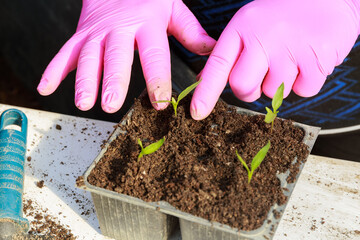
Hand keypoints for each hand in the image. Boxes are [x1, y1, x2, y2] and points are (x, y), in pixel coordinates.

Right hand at [37, 0, 214, 112]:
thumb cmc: (149, 0)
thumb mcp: (173, 9)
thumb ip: (191, 32)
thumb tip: (212, 51)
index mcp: (147, 23)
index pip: (153, 54)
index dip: (156, 79)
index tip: (160, 102)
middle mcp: (119, 29)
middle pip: (116, 57)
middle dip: (113, 81)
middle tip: (111, 105)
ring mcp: (96, 32)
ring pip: (88, 57)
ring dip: (84, 81)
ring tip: (84, 103)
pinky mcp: (80, 36)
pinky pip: (64, 53)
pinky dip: (54, 70)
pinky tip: (46, 88)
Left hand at [190, 0, 359, 119]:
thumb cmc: (285, 13)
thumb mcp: (251, 23)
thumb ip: (231, 52)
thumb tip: (204, 80)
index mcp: (243, 28)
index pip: (217, 65)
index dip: (206, 92)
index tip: (197, 112)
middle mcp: (263, 38)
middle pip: (242, 87)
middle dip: (249, 92)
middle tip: (261, 77)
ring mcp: (290, 49)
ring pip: (273, 92)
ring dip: (281, 83)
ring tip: (291, 56)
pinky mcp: (316, 59)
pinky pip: (303, 91)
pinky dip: (305, 82)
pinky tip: (308, 60)